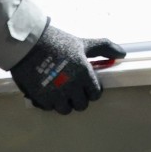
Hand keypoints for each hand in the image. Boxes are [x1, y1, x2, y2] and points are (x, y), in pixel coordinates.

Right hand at [10, 24, 125, 113]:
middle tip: (73, 87)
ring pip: (66, 109)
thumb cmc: (57, 41)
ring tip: (60, 90)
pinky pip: (50, 108)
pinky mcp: (40, 98)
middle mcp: (71, 87)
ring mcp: (55, 94)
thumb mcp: (83, 43)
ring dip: (64, 102)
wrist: (28, 43)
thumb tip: (122, 53)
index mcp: (84, 74)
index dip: (92, 89)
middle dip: (79, 97)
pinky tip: (48, 90)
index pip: (95, 94)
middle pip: (81, 105)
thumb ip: (104, 48)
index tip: (86, 84)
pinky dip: (50, 102)